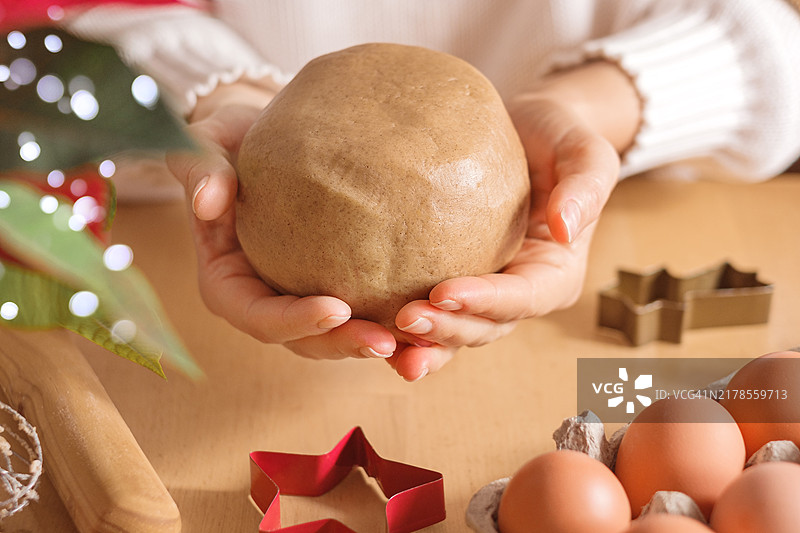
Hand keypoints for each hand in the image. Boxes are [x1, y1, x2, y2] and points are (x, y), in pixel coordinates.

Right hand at [166, 82, 396, 361]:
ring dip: (373, 343)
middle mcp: (264, 300)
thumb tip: (205, 200)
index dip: (294, 321)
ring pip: (336, 336)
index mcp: (228, 283)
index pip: (257, 315)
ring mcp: (299, 298)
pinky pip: (361, 313)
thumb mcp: (209, 143)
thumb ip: (201, 168)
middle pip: (302, 338)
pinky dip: (390, 322)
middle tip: (387, 341)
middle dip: (343, 344)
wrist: (264, 137)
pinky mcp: (331, 286)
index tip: (336, 308)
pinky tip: (429, 320)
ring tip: (416, 341)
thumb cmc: (232, 138)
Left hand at [388, 61, 640, 380]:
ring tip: (386, 346)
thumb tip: (567, 228)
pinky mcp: (453, 280)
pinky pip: (431, 312)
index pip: (524, 297)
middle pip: (485, 326)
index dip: (486, 301)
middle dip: (447, 330)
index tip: (445, 292)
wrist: (526, 131)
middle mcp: (519, 293)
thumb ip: (585, 186)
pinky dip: (403, 330)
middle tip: (405, 319)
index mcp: (555, 273)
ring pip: (455, 331)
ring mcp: (484, 292)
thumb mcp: (585, 150)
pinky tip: (370, 330)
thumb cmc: (558, 136)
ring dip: (424, 344)